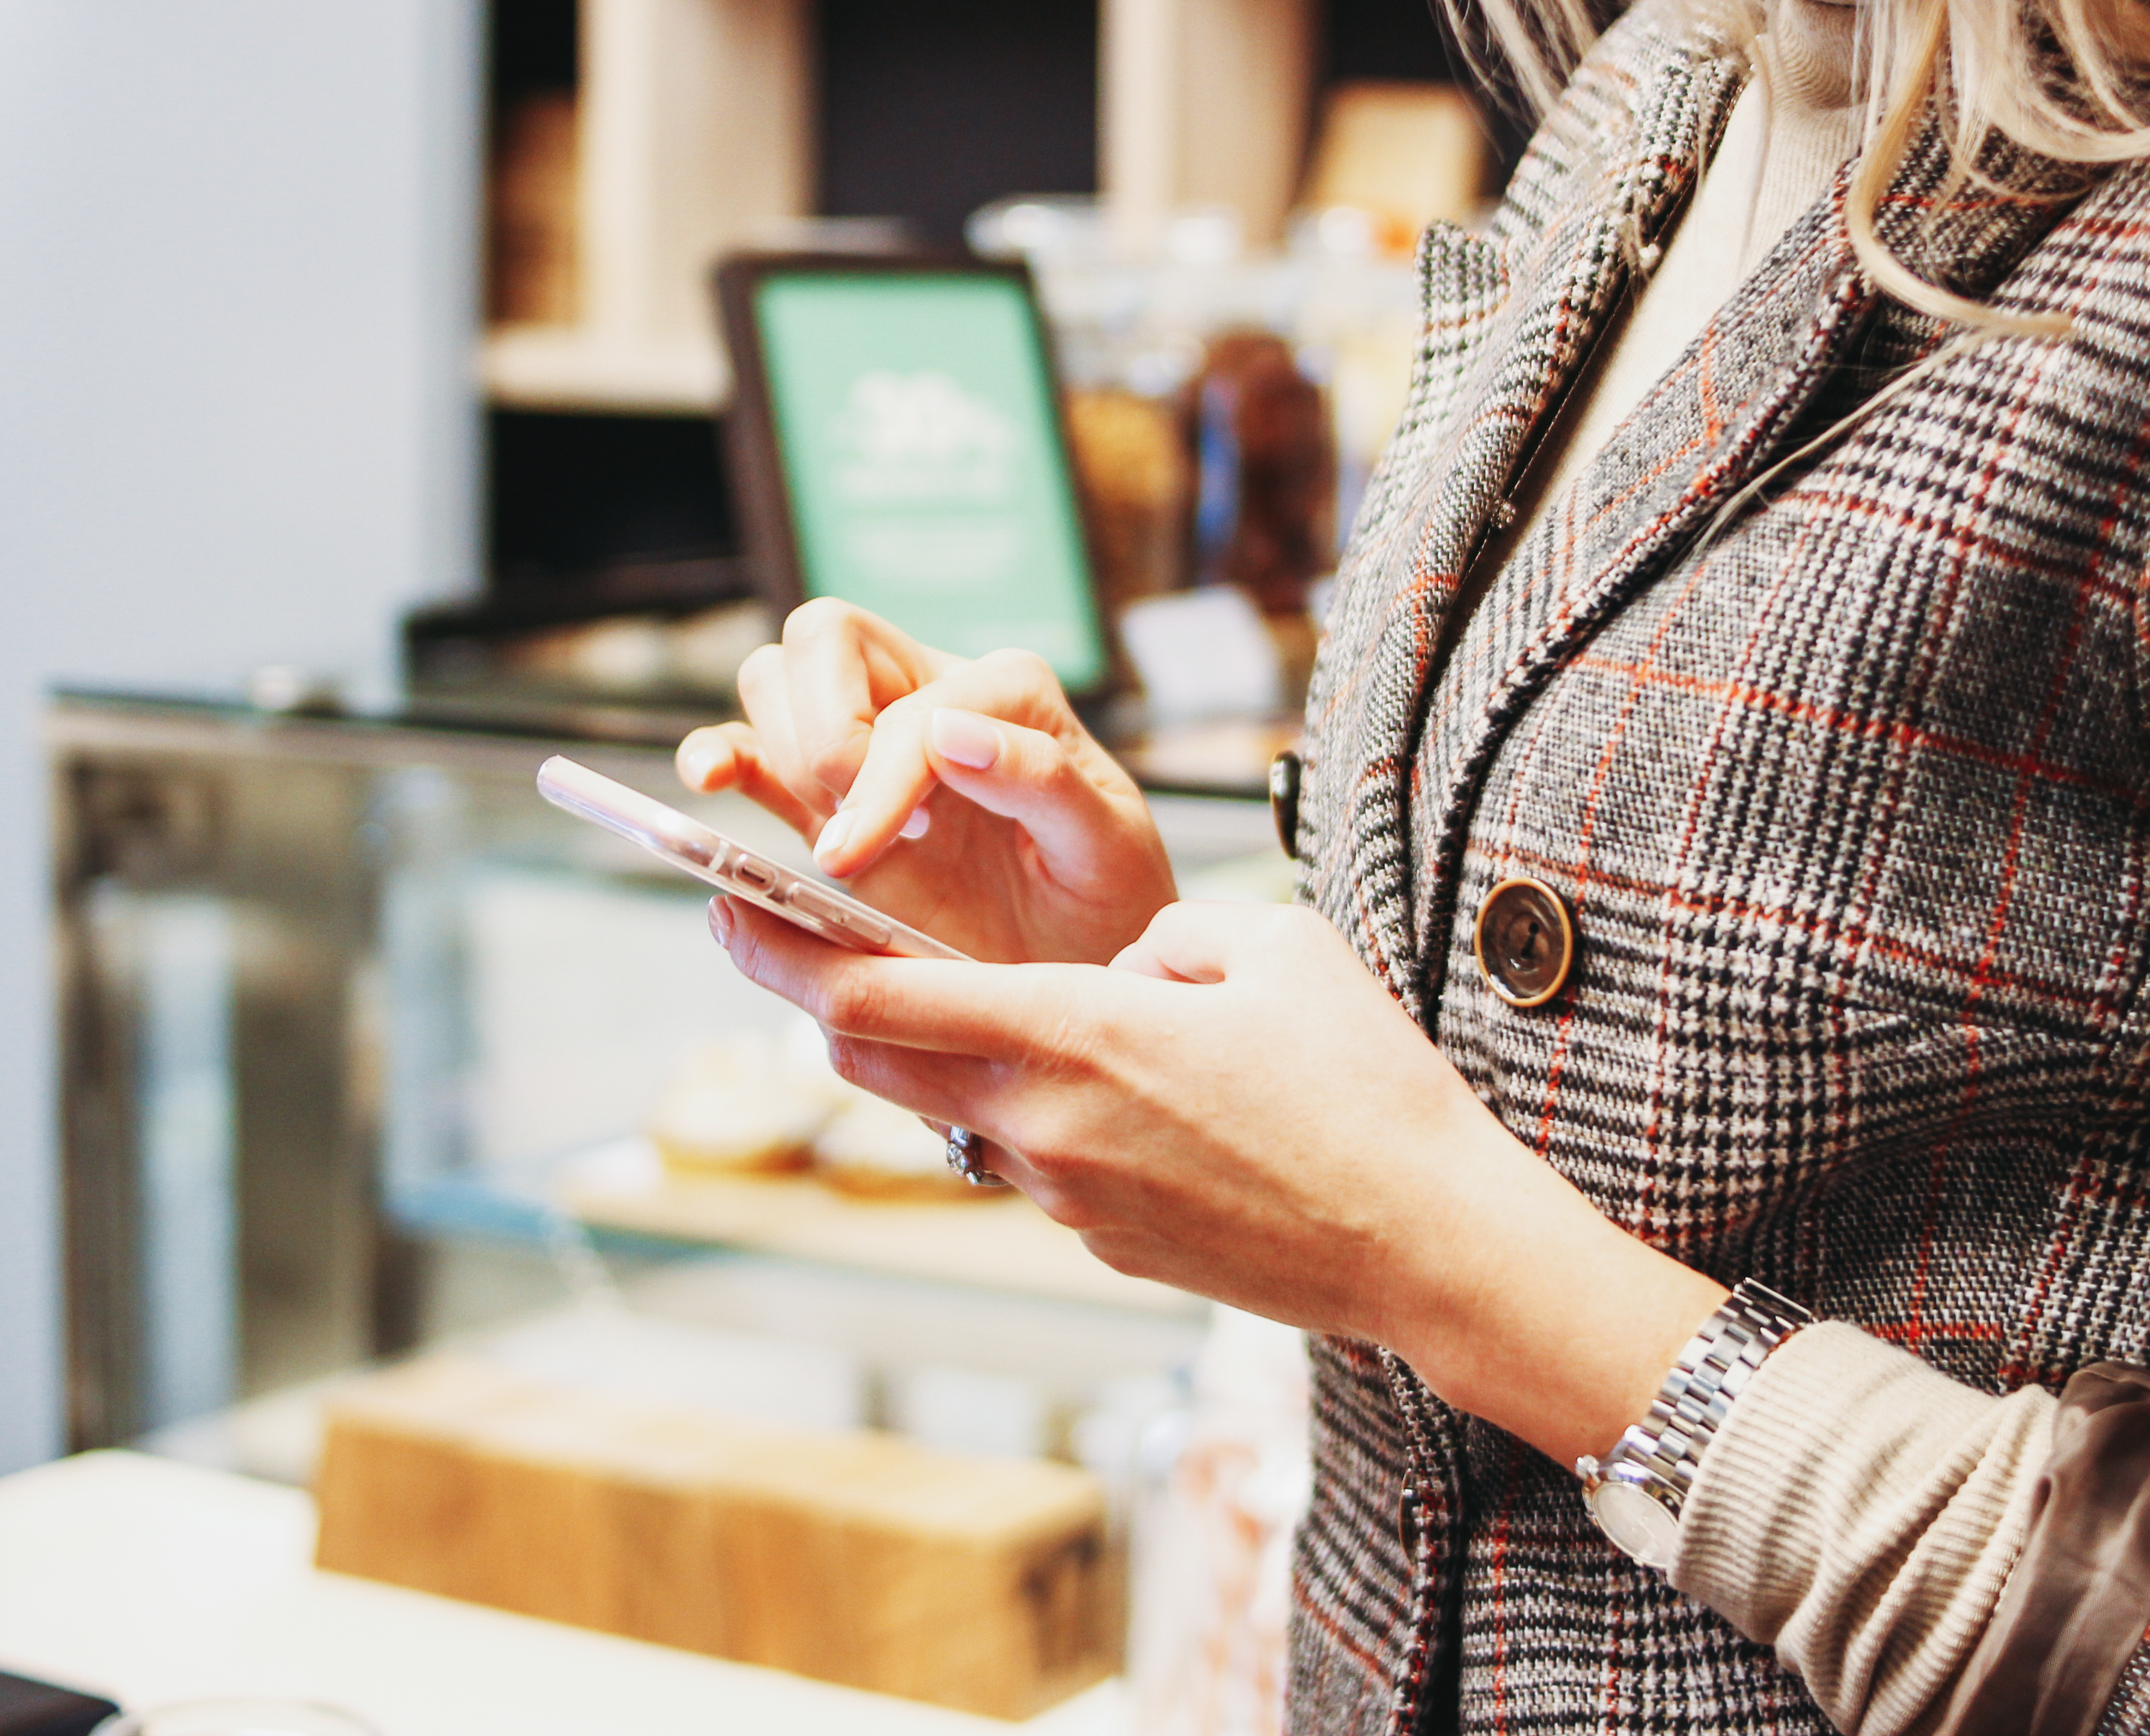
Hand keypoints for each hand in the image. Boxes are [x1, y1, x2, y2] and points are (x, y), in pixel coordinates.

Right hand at [676, 598, 1175, 963]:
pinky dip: (717, 753)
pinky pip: (748, 751)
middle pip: (827, 636)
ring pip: (779, 678)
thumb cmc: (1108, 901)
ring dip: (779, 745)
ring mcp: (870, 744)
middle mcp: (930, 695)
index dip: (885, 775)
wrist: (1088, 965)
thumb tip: (952, 731)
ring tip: (830, 836)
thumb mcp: (1108, 844)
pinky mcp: (825, 801)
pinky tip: (707, 780)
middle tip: (856, 830)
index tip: (881, 852)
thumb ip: (1042, 780)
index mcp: (1008, 693)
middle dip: (824, 730)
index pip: (914, 704)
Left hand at [710, 893, 1726, 1467]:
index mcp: (1074, 1033)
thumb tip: (1120, 958)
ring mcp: (1066, 1197)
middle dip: (813, 994)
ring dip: (937, 1054)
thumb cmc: (1367, 1088)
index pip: (872, 996)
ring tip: (963, 995)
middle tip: (778, 930)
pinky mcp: (1104, 1243)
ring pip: (953, 1110)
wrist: (1430, 1247)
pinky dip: (1029, 1110)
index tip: (720, 902)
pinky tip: (1112, 1089)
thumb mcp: (1269, 947)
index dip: (778, 948)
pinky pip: (1031, 1158)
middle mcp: (1044, 1125)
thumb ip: (1163, 932)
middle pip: (873, 1061)